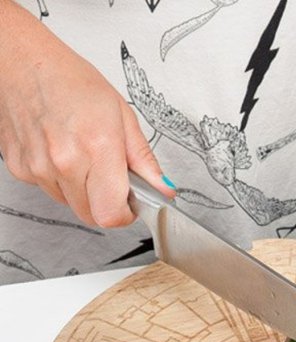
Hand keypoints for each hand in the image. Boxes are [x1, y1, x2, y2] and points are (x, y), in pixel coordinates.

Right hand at [0, 2, 174, 226]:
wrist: (21, 61)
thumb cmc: (71, 82)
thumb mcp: (122, 116)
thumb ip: (144, 161)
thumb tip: (163, 190)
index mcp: (97, 146)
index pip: (112, 214)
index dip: (126, 215)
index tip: (131, 205)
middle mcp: (64, 161)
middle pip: (93, 216)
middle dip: (107, 204)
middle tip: (110, 177)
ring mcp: (39, 167)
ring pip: (71, 205)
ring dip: (83, 191)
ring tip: (83, 156)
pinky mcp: (20, 169)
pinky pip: (50, 191)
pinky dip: (60, 180)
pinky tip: (61, 152)